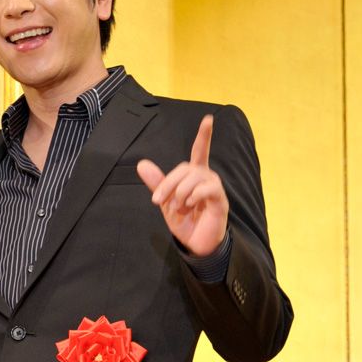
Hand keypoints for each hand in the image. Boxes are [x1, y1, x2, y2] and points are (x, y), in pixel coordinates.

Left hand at [136, 114, 228, 257]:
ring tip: (178, 208)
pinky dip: (194, 195)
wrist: (195, 243)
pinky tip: (190, 204)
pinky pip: (207, 188)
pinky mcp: (220, 200)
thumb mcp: (166, 201)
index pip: (200, 150)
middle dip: (168, 183)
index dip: (204, 136)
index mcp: (194, 175)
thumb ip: (157, 183)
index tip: (208, 119)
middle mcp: (206, 177)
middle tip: (158, 201)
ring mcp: (214, 188)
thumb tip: (141, 164)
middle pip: (185, 168)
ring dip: (180, 193)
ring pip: (194, 177)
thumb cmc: (184, 221)